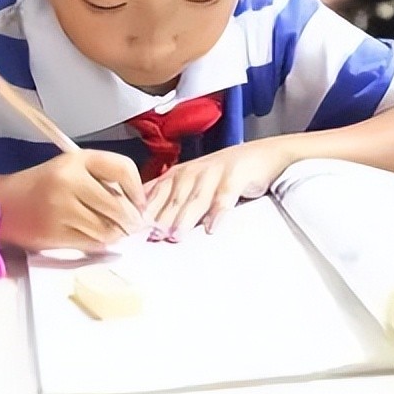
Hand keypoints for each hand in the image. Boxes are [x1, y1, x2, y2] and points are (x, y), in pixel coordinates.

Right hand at [0, 150, 145, 251]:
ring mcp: (60, 208)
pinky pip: (91, 243)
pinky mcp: (53, 233)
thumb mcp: (70, 169)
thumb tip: (137, 206)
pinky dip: (98, 243)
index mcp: (76, 159)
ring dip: (114, 234)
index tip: (139, 202)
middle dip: (130, 220)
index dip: (137, 189)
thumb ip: (101, 180)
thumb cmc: (42, 186)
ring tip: (109, 231)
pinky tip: (91, 237)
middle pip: (118, 206)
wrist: (1, 204)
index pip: (122, 168)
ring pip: (107, 229)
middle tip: (132, 225)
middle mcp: (69, 180)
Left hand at [143, 141, 292, 239]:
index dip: (143, 213)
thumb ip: (169, 199)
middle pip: (172, 199)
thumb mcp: (191, 182)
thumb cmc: (222, 173)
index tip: (132, 231)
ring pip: (195, 198)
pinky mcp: (236, 176)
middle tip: (149, 238)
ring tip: (175, 236)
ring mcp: (213, 173)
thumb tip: (144, 224)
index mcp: (177, 174)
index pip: (154, 194)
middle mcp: (192, 172)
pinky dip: (218, 211)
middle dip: (159, 219)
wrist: (261, 154)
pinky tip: (213, 227)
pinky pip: (225, 196)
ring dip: (184, 218)